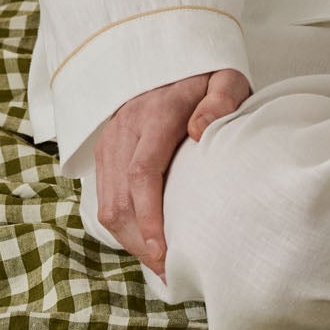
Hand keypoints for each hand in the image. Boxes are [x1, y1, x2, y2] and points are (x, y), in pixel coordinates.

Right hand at [93, 67, 252, 283]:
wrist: (171, 59)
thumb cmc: (205, 76)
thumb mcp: (224, 78)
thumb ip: (220, 100)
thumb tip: (199, 131)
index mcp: (156, 113)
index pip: (142, 172)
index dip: (149, 215)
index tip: (164, 249)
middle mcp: (125, 128)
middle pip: (121, 198)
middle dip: (141, 240)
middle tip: (169, 269)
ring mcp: (111, 141)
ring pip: (108, 204)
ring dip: (130, 239)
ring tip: (159, 262)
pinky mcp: (105, 151)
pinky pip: (105, 198)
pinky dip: (122, 226)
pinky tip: (146, 240)